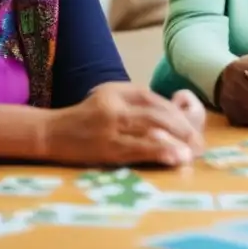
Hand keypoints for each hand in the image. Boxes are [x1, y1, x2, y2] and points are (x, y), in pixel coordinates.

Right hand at [44, 82, 204, 166]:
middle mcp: (116, 104)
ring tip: (193, 152)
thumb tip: (174, 116)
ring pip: (150, 128)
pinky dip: (160, 151)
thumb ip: (136, 105)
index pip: (155, 99)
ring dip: (177, 140)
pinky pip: (137, 148)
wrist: (48, 133)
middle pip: (157, 112)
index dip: (177, 113)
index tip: (192, 128)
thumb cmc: (83, 121)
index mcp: (118, 91)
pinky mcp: (104, 147)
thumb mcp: (109, 101)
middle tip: (199, 144)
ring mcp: (109, 125)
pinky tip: (175, 157)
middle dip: (183, 127)